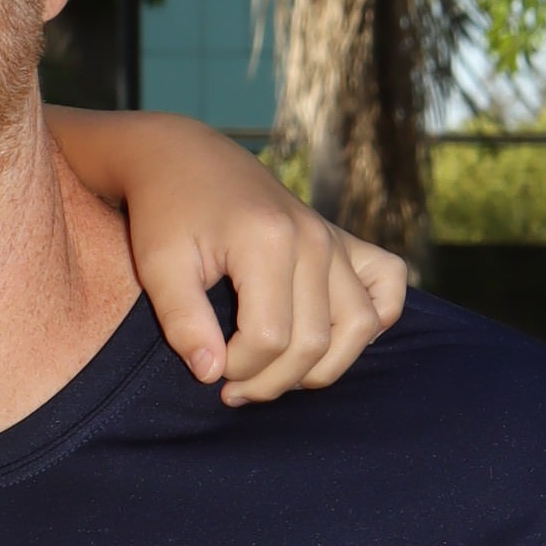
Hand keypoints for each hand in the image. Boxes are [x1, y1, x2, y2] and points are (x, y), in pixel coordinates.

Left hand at [108, 127, 404, 404]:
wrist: (186, 158)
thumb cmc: (166, 211)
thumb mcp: (157, 265)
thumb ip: (183, 323)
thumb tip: (212, 375)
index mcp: (268, 240)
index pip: (270, 338)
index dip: (239, 369)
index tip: (210, 369)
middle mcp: (314, 239)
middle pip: (314, 342)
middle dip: (271, 381)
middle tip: (233, 387)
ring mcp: (335, 239)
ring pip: (359, 327)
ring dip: (322, 367)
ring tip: (278, 374)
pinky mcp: (345, 241)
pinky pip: (388, 287)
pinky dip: (373, 321)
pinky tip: (330, 337)